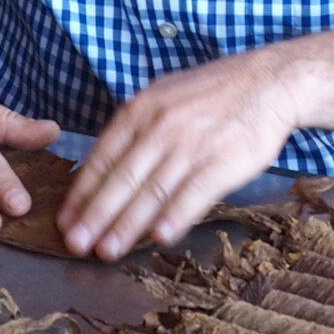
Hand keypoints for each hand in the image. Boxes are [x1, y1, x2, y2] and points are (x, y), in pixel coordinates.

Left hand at [60, 48, 302, 260]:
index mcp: (140, 111)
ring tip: (107, 251)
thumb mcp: (162, 97)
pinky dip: (174, 217)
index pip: (102, 158)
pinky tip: (159, 238)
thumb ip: (135, 131)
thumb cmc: (211, 95)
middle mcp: (160, 127)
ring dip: (126, 226)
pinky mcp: (221, 162)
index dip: (81, 194)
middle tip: (75, 244)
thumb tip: (106, 170)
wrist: (267, 82)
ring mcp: (191, 145)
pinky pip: (192, 195)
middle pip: (121, 179)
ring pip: (151, 192)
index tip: (66, 220)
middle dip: (94, 216)